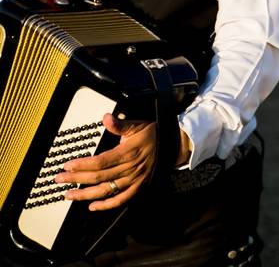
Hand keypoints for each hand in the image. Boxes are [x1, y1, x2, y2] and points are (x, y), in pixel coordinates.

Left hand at [55, 114, 188, 210]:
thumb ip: (120, 124)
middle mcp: (130, 168)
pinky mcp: (138, 186)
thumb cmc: (153, 134)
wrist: (173, 144)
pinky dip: (107, 205)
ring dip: (86, 194)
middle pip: (99, 177)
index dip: (82, 165)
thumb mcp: (137, 125)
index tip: (67, 166)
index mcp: (128, 152)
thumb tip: (106, 117)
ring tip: (69, 195)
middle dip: (77, 179)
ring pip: (107, 190)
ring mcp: (134, 179)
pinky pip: (122, 199)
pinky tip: (93, 206)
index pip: (100, 162)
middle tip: (59, 179)